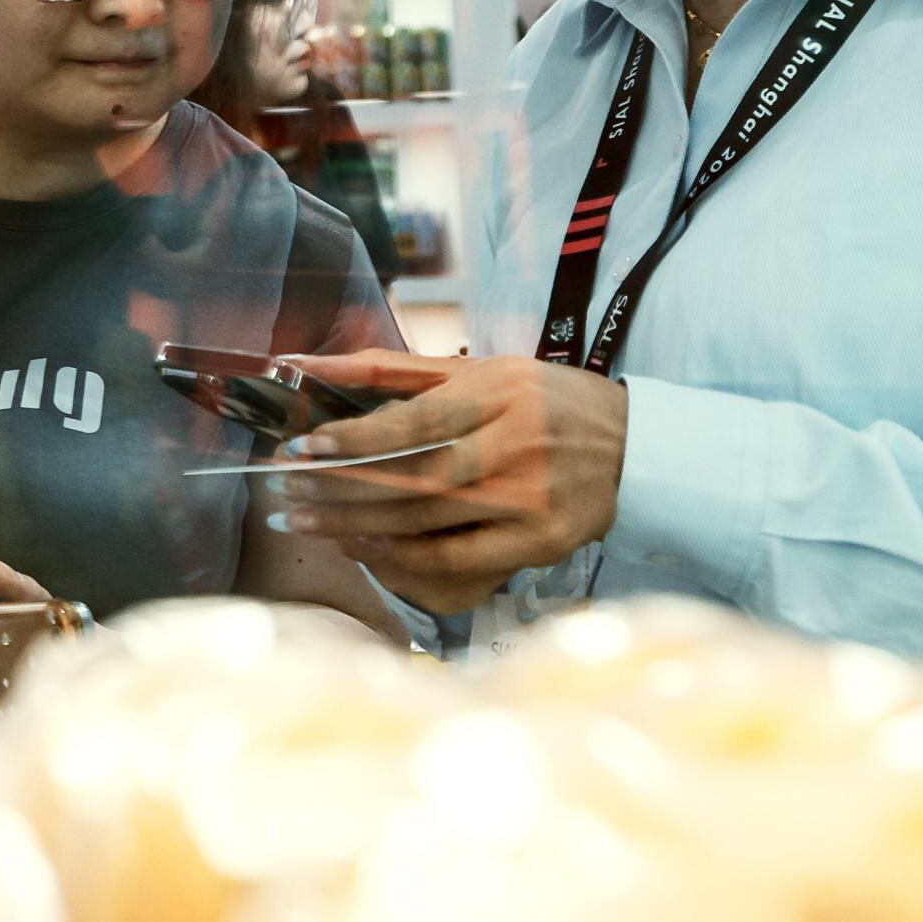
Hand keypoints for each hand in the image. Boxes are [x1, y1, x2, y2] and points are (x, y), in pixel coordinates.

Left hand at [264, 352, 626, 614]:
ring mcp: (531, 499)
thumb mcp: (481, 371)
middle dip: (341, 490)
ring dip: (357, 526)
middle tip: (286, 497)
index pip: (417, 421)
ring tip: (305, 523)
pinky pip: (457, 559)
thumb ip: (392, 371)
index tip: (302, 448)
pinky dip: (402, 558)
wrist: (635, 449)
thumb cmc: (543, 403)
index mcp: (502, 393)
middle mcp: (518, 445)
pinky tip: (362, 550)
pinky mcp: (542, 542)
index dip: (355, 439)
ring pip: (428, 521)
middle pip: (415, 476)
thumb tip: (306, 362)